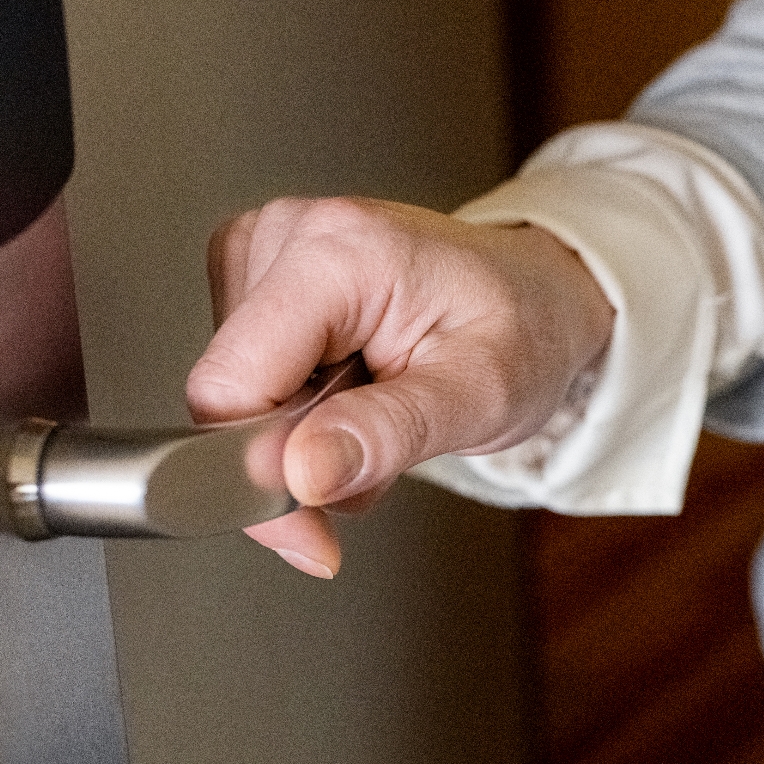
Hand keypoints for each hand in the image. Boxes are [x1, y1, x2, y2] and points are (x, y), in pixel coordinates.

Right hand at [187, 196, 612, 577]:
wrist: (537, 295)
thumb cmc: (524, 330)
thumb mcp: (481, 397)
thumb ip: (390, 433)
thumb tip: (302, 473)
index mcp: (341, 249)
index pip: (231, 387)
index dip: (256, 476)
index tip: (311, 532)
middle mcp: (293, 231)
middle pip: (226, 392)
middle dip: (291, 461)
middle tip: (377, 457)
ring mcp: (270, 244)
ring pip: (232, 392)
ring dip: (299, 437)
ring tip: (377, 408)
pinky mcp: (260, 270)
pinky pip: (243, 374)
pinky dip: (295, 408)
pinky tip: (351, 389)